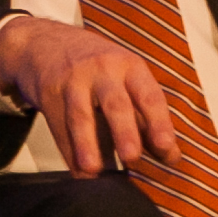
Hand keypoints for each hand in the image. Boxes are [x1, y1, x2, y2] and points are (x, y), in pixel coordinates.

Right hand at [0, 15, 180, 177]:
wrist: (46, 44)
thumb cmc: (98, 70)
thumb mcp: (126, 81)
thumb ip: (148, 119)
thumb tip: (171, 158)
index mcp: (130, 67)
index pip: (149, 96)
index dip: (159, 123)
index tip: (166, 149)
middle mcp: (103, 70)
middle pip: (115, 103)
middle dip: (125, 131)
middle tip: (132, 158)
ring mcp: (73, 81)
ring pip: (81, 116)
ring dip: (87, 144)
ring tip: (93, 169)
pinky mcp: (48, 94)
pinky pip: (60, 127)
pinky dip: (69, 153)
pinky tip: (78, 173)